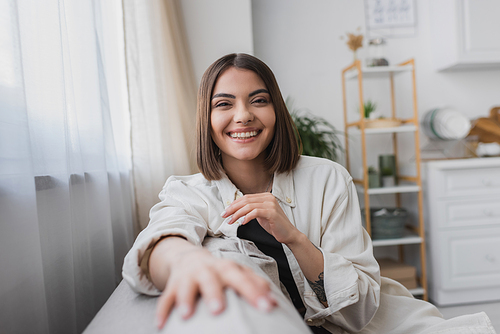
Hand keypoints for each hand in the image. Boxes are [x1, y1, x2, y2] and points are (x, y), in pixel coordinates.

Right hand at [155, 243, 275, 328]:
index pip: (242, 278)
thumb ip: (254, 284)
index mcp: (226, 268)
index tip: (267, 307)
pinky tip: (161, 325)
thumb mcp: (236, 273)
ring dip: (185, 299)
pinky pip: (166, 298)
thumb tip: (274, 301)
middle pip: (211, 279)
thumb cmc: (219, 272)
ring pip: (185, 286)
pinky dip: (162, 311)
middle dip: (214, 292)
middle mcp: (207, 270)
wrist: (189, 258)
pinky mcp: (172, 285)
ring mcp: (188, 277)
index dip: (254, 292)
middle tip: (219, 309)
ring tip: (186, 314)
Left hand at [222, 193, 299, 244]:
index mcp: (265, 196)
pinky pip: (255, 212)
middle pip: (245, 200)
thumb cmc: (274, 225)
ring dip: (237, 214)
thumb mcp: (261, 215)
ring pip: (248, 206)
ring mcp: (271, 204)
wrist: (288, 234)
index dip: (234, 204)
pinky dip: (247, 217)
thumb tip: (236, 209)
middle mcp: (268, 197)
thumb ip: (251, 209)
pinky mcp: (272, 212)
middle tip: (224, 215)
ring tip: (231, 221)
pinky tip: (242, 223)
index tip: (226, 211)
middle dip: (232, 208)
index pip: (246, 197)